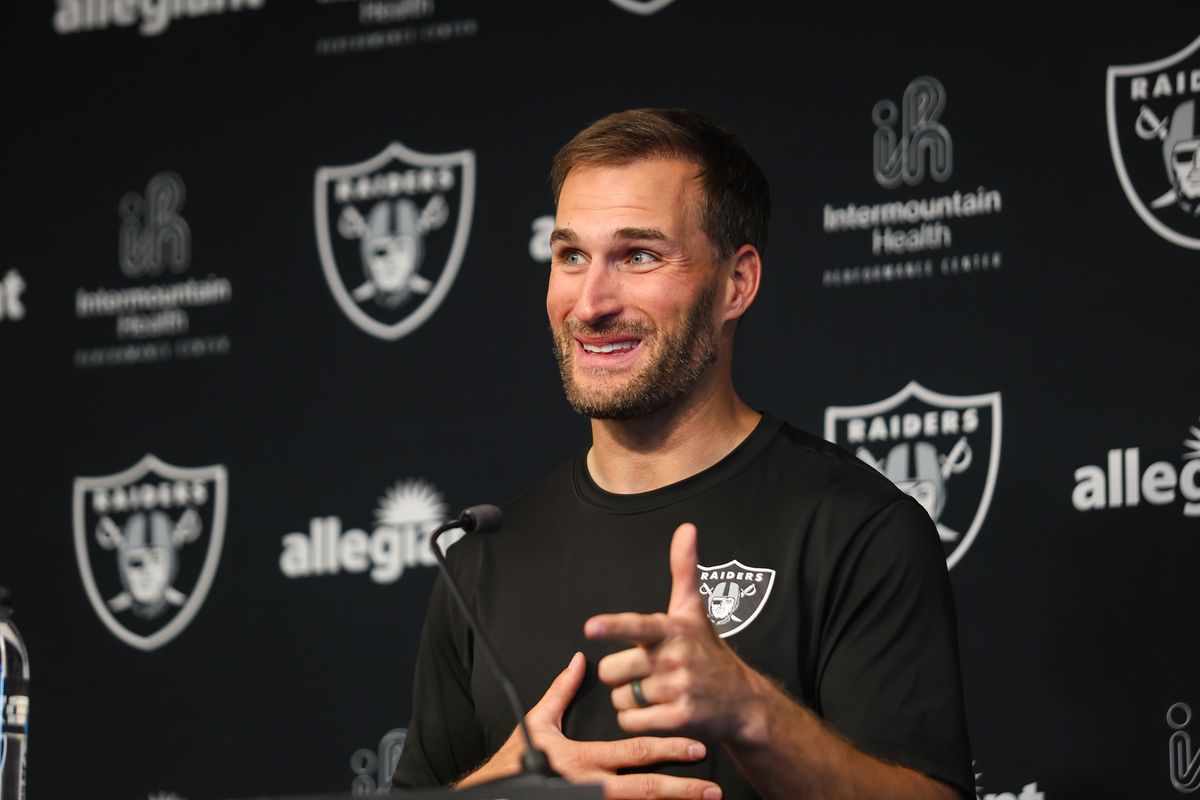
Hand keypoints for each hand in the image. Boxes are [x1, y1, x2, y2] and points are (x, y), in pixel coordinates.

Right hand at [458, 651, 722, 799]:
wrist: (498, 794)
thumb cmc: (516, 761)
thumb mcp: (537, 723)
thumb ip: (562, 692)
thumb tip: (579, 661)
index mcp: (583, 759)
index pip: (635, 753)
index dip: (669, 750)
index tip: (696, 748)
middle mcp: (592, 787)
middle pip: (646, 790)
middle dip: (683, 790)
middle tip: (712, 788)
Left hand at [585, 523, 769, 744]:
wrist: (744, 703)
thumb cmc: (710, 653)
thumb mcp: (694, 611)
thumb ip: (684, 570)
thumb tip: (686, 528)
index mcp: (672, 630)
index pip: (637, 627)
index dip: (613, 626)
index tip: (591, 627)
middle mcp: (674, 659)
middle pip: (613, 670)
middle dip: (619, 675)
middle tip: (640, 672)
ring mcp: (678, 690)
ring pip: (620, 698)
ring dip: (628, 699)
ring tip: (653, 693)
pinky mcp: (679, 719)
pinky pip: (632, 721)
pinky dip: (635, 720)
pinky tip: (654, 713)